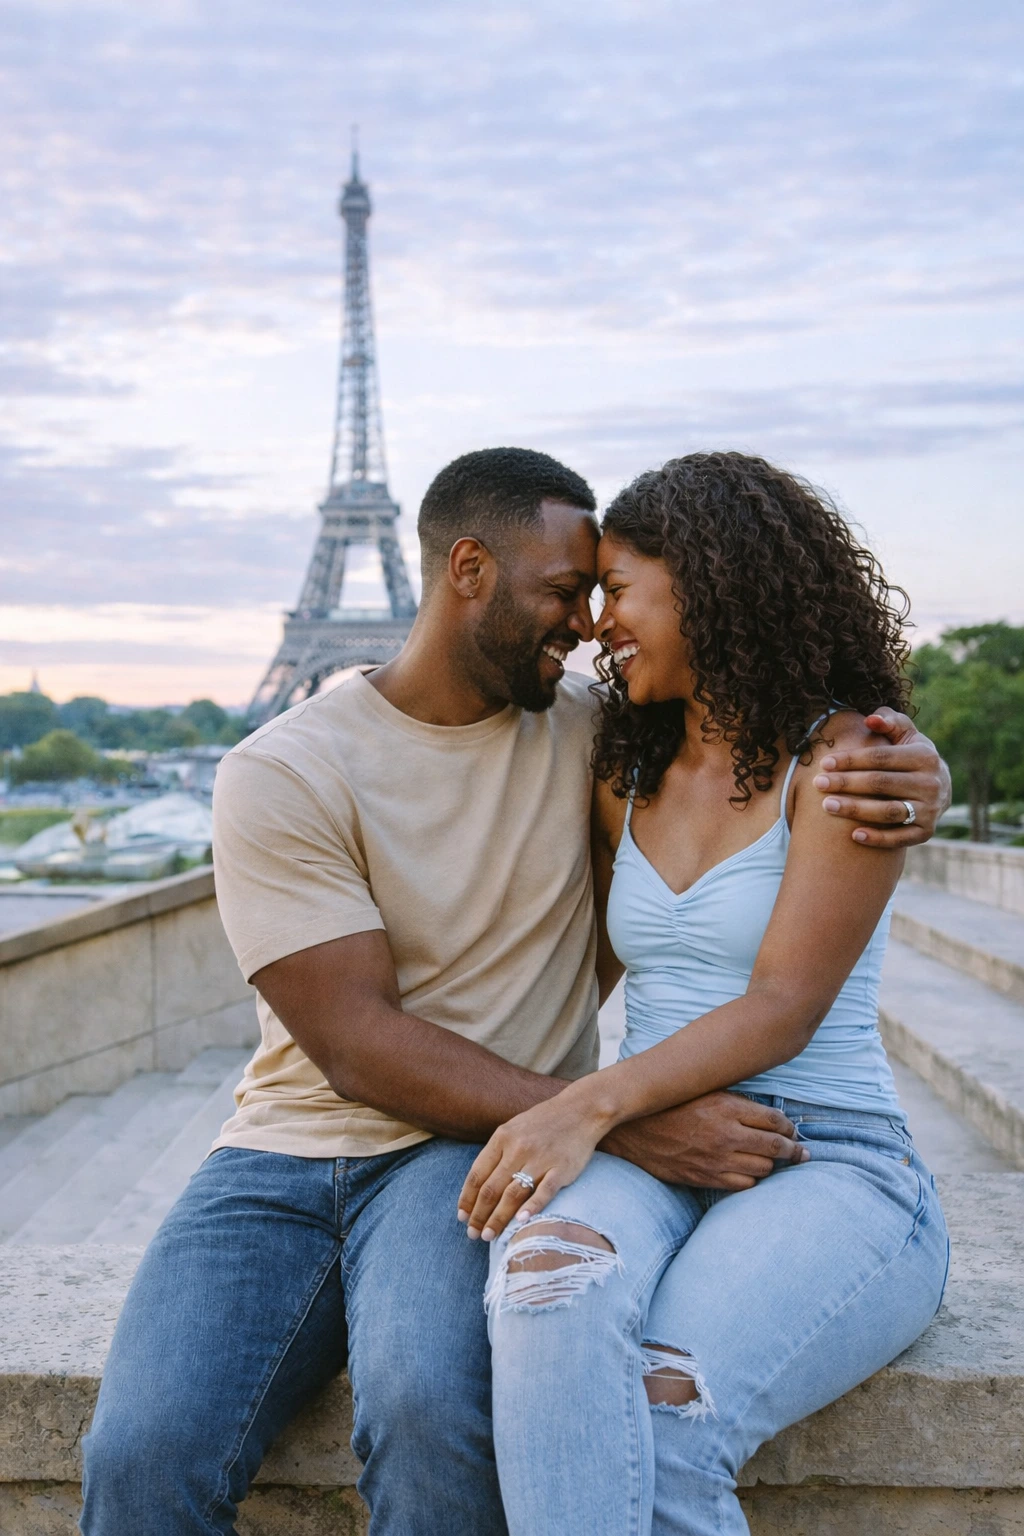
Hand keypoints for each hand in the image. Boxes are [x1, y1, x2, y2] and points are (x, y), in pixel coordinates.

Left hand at [457, 1091, 605, 1240]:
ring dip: (498, 1218)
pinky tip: (520, 1222)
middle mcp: (518, 1148)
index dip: (467, 1199)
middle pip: (491, 1189)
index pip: (477, 1174)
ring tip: (488, 1236)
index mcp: (502, 1138)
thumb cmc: (544, 1122)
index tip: (462, 1217)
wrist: (581, 1110)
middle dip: (479, 1215)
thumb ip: (497, 1152)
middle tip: (473, 1234)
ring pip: (512, 1194)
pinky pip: (544, 1191)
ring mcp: (540, 1159)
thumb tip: (478, 1185)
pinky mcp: (561, 1168)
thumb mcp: (513, 1128)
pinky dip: (532, 1208)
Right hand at [601, 1092, 807, 1189]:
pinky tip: (750, 1173)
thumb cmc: (669, 1106)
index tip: (794, 1131)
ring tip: (774, 1162)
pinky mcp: (705, 1178)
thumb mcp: (703, 1092)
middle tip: (802, 1154)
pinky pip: (743, 1186)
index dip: (790, 1127)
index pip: (775, 1120)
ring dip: (771, 1165)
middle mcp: (725, 1134)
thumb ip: (734, 1102)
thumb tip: (767, 1113)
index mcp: (726, 1107)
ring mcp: (716, 1159)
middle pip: (776, 1147)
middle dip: (794, 1151)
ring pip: (763, 1169)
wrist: (632, 1131)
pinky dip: (751, 1180)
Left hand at [813, 709, 950, 848]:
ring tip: (827, 805)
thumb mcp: (906, 734)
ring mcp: (930, 810)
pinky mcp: (927, 832)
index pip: (881, 757)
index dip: (851, 760)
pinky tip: (853, 836)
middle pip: (881, 783)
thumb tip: (870, 719)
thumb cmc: (911, 756)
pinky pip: (900, 838)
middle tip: (818, 783)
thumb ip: (889, 721)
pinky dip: (878, 838)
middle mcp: (931, 783)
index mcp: (925, 756)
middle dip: (846, 783)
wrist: (941, 788)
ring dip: (856, 810)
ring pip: (888, 812)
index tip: (824, 763)